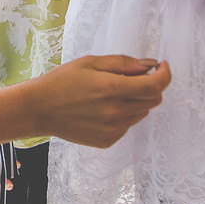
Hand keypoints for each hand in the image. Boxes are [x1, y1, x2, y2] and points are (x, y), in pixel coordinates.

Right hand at [32, 55, 171, 147]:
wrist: (39, 109)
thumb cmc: (63, 81)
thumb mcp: (90, 63)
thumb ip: (123, 64)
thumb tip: (150, 65)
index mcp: (112, 89)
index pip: (155, 86)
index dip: (165, 75)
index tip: (162, 66)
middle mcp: (116, 112)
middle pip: (153, 100)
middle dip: (149, 86)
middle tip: (131, 77)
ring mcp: (113, 129)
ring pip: (141, 113)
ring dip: (136, 101)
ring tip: (110, 94)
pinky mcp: (108, 140)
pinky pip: (127, 125)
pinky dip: (123, 115)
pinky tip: (102, 109)